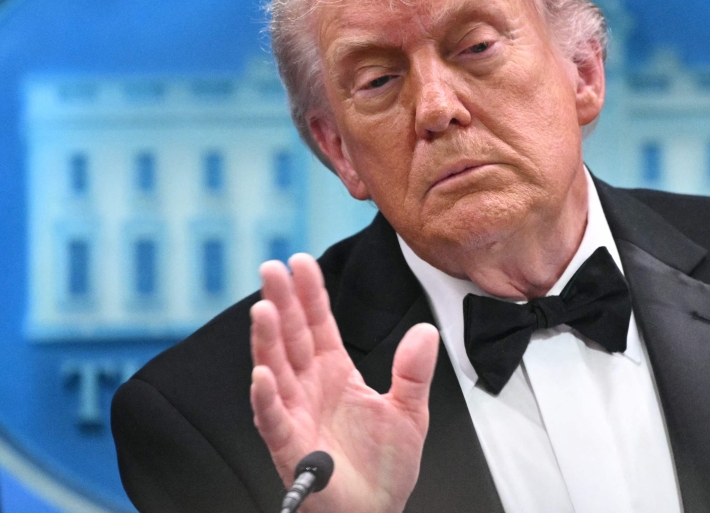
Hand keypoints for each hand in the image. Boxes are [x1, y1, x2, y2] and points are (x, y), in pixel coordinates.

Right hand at [250, 253, 439, 512]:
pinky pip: (274, 419)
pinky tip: (263, 374)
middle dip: (281, 302)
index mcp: (335, 374)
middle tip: (271, 268)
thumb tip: (426, 330)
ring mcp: (296, 415)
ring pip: (276, 370)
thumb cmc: (384, 468)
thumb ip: (414, 371)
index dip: (309, 294)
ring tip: (264, 308)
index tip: (300, 261)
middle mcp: (309, 388)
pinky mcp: (290, 448)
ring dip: (267, 340)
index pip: (319, 325)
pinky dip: (266, 397)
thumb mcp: (410, 412)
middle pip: (292, 337)